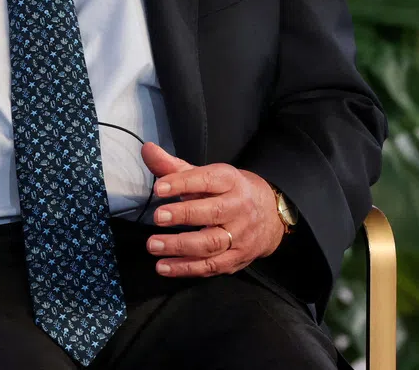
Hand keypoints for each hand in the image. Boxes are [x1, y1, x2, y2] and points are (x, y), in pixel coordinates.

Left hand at [141, 142, 284, 277]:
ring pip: (211, 243)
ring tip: (154, 245)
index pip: (206, 180)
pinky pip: (211, 266)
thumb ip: (174, 167)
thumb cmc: (230, 191)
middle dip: (183, 215)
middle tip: (158, 217)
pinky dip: (186, 268)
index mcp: (229, 181)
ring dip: (180, 247)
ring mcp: (240, 236)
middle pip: (212, 212)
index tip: (159, 188)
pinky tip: (164, 266)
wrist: (271, 215)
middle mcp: (238, 208)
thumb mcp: (207, 175)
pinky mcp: (237, 259)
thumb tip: (147, 150)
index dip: (182, 183)